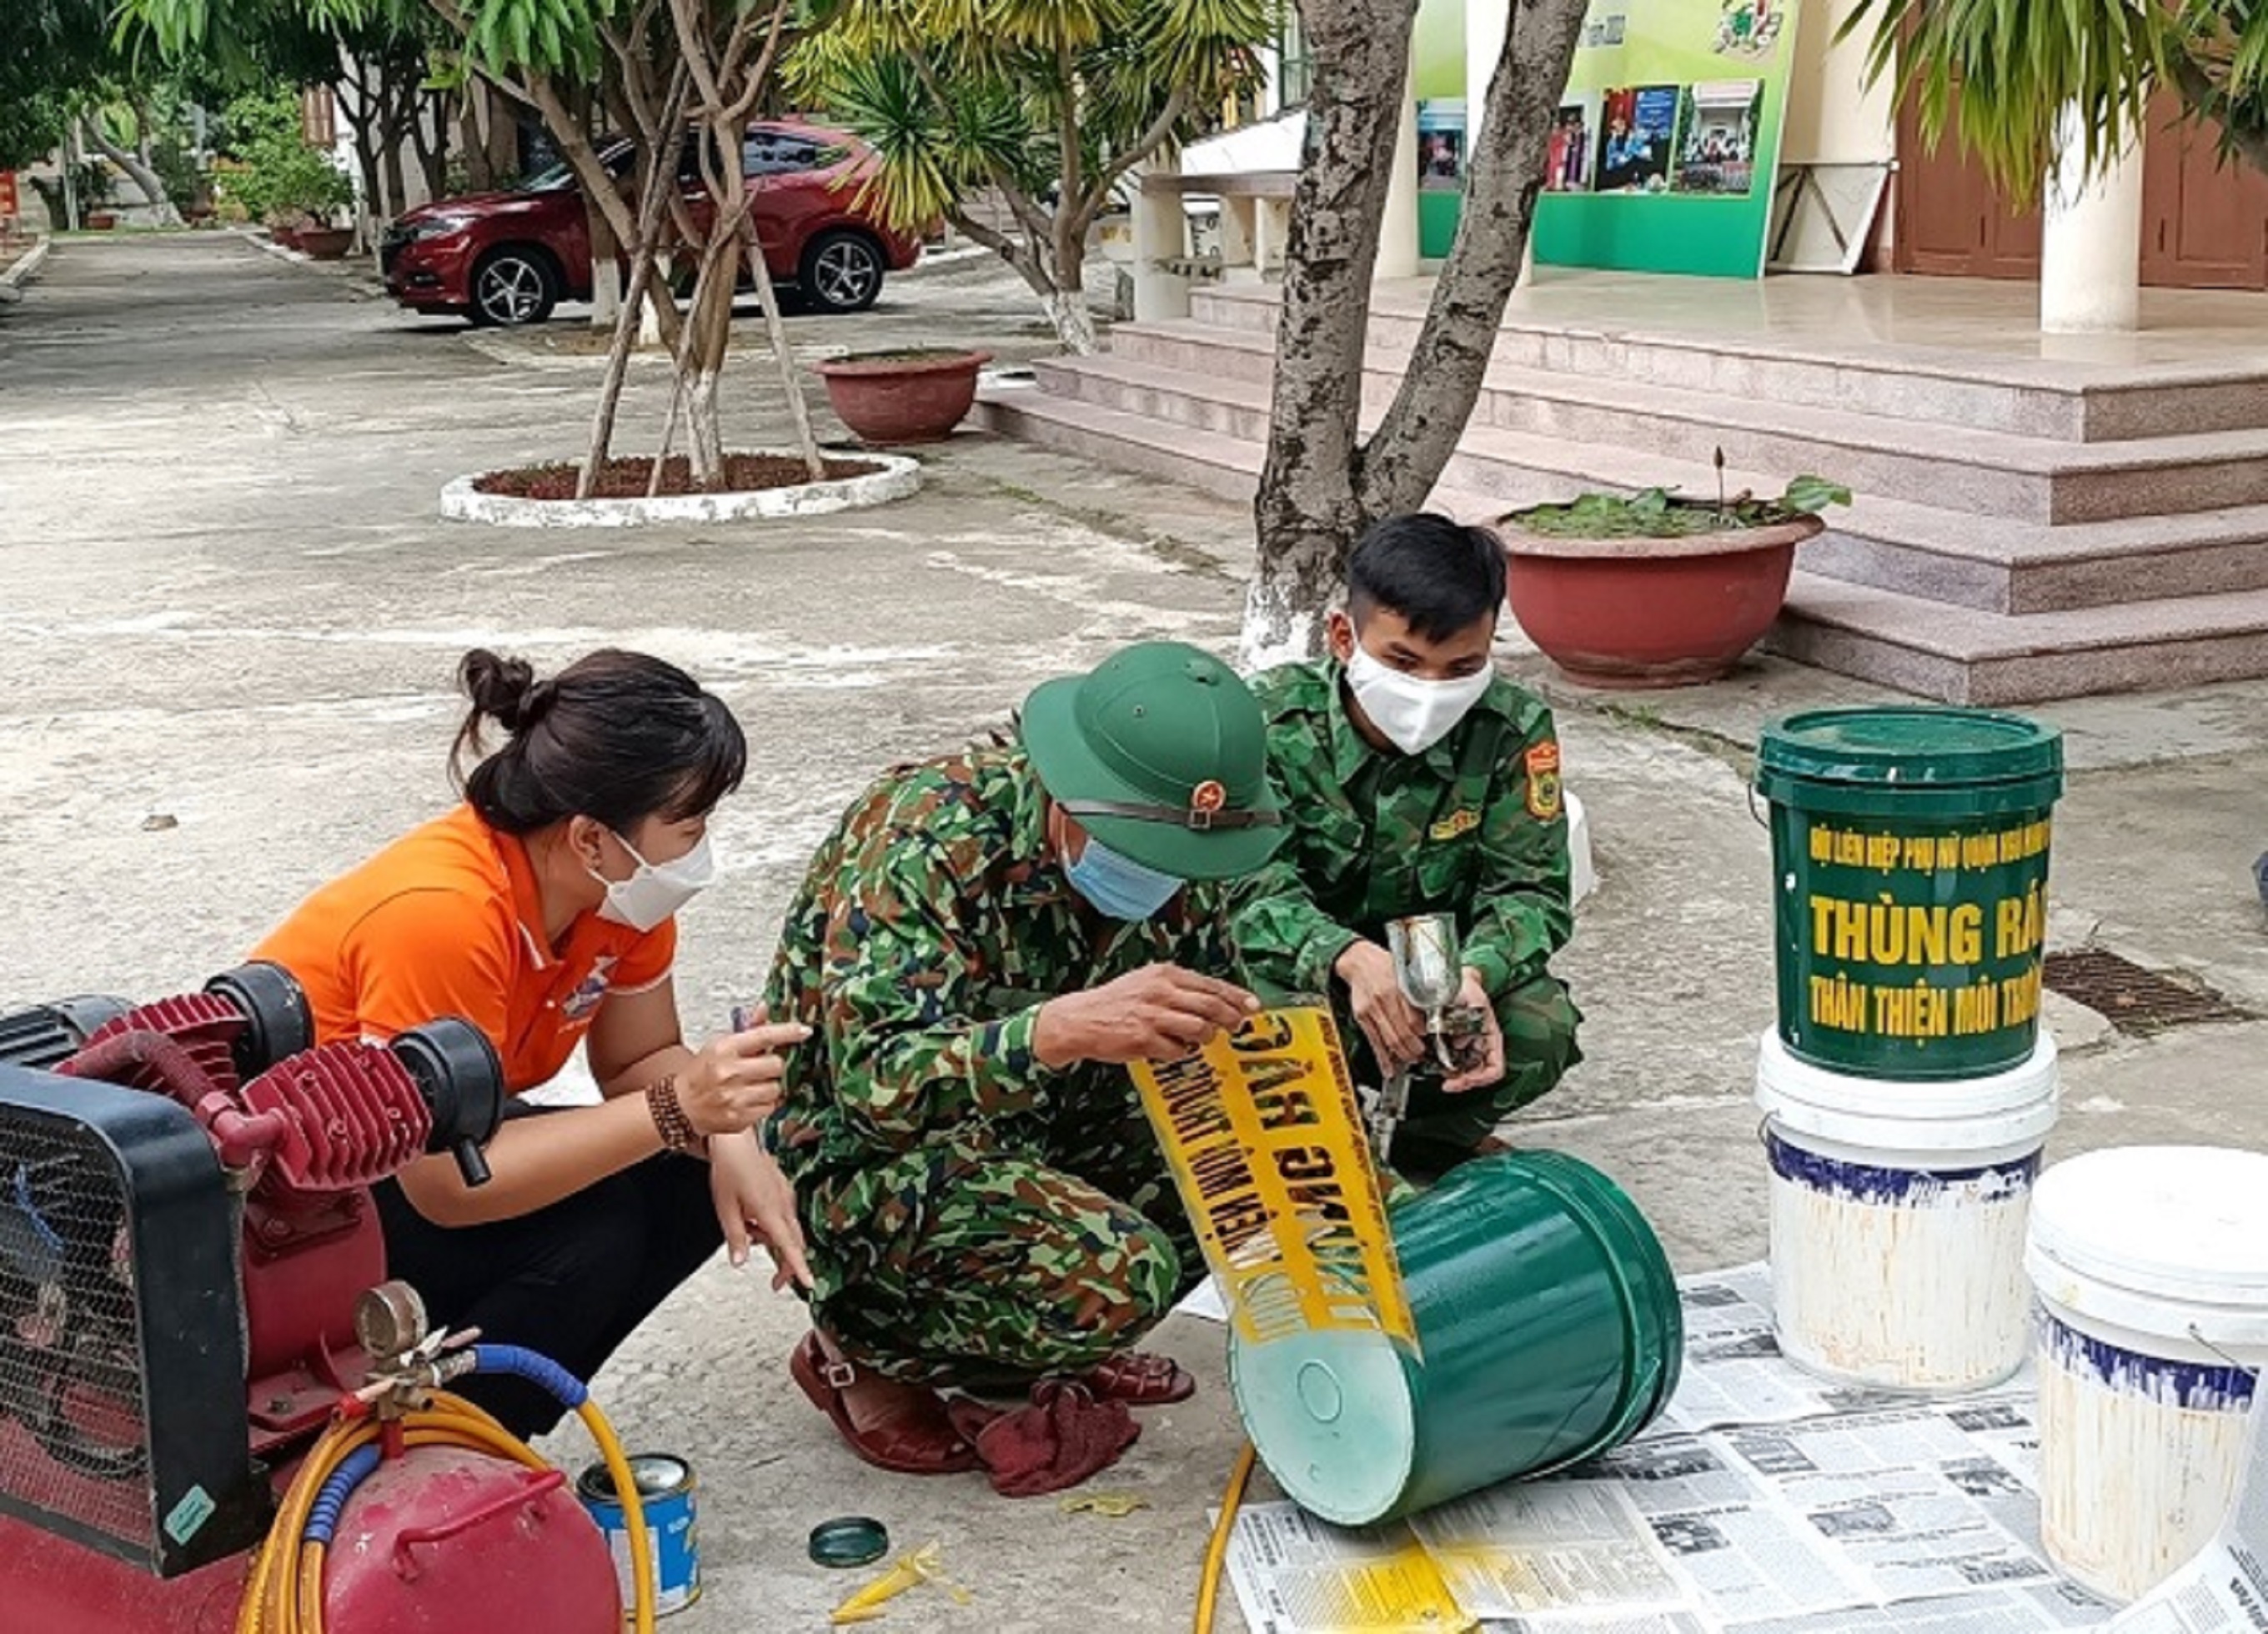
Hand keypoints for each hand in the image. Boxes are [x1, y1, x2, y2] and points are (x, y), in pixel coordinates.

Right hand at [677, 1002, 810, 1136]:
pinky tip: (748, 1100)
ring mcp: (734, 1097)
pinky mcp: (739, 1118)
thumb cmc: (701, 1074)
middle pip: (776, 1064)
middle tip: (761, 1068)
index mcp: (724, 1049)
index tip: (804, 1031)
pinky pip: (769, 1107)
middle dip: (773, 1066)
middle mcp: (729, 1072)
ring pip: (776, 1088)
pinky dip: (763, 1104)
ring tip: (752, 1086)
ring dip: (769, 1086)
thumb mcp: (720, 1046)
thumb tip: (764, 1008)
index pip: (763, 1035)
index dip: (787, 1032)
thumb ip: (748, 1030)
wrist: (681, 1106)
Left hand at [707, 1131, 811, 1290]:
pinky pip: (783, 1215)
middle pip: (794, 1242)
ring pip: (787, 1229)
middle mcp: (783, 1204)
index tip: (809, 1284)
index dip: (799, 1268)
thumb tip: (740, 1262)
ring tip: (744, 1227)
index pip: (789, 1247)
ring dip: (770, 1239)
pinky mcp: (783, 1189)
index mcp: (770, 1212)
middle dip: (785, 1262)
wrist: (736, 1140)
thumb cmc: (730, 1169)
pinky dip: (770, 1224)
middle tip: (774, 1282)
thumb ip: (735, 1238)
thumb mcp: (725, 1209)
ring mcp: (785, 1195)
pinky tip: (751, 1214)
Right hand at [1033, 964, 1258, 1066]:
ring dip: (1205, 1038)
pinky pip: (1177, 1050)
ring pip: (1199, 1029)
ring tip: (1198, 1040)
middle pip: (1211, 1006)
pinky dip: (1180, 1052)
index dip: (1235, 997)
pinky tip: (1171, 1049)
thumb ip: (1178, 989)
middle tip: (1238, 1026)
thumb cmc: (1116, 1003)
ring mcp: (1153, 1016)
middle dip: (1230, 1018)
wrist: (1079, 1019)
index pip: (1210, 985)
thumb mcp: (1147, 983)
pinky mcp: (1144, 1039)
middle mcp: (1161, 992)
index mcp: (1164, 974)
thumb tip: (1215, 1001)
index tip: (1253, 1006)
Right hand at [1334, 941, 1425, 1073]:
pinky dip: (1382, 1058)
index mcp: (1398, 987)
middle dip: (1415, 1049)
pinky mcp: (1362, 1017)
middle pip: (1403, 1033)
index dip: (1423, 1033)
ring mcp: (1371, 1009)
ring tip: (1411, 1059)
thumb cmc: (1384, 965)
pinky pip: (1373, 1041)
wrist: (1359, 960)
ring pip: (1390, 1040)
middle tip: (1422, 1054)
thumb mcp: (1405, 973)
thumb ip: (1417, 993)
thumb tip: (1433, 1014)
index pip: (1414, 1019)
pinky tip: (1389, 1068)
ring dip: (1402, 1055)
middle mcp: (1384, 999)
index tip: (1431, 1039)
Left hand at [1441, 968, 1505, 1093]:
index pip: (1495, 1068)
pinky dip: (1445, 1068)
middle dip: (1463, 1082)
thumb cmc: (1464, 984)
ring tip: (1441, 1075)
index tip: (1462, 1080)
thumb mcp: (1473, 996)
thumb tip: (1464, 1037)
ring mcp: (1467, 1045)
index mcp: (1490, 1035)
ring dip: (1454, 1078)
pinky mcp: (1453, 1044)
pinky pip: (1453, 1063)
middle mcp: (1481, 1043)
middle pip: (1478, 1074)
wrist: (1449, 978)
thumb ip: (1474, 1013)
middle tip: (1448, 1083)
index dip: (1480, 1079)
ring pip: (1466, 1072)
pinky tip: (1436, 1065)